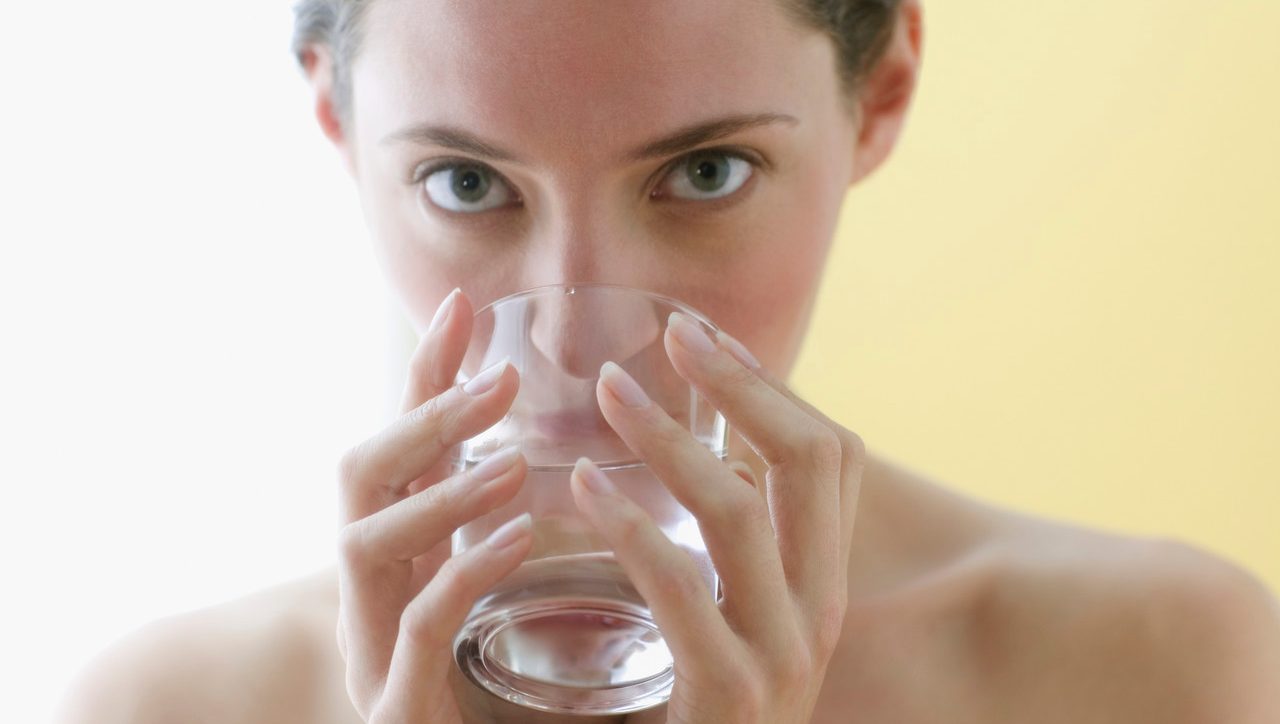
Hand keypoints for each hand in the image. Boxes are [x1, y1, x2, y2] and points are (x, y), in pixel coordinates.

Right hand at [334, 288, 538, 723]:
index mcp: (399, 554)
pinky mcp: (394, 704)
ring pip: (367, 541)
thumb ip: (511, 527)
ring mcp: (370, 644)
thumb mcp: (498, 597)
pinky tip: (518, 537)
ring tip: (512, 462)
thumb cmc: (488, 697)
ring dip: (441, 491)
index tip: (464, 305)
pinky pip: (414, 626)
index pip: (401, 442)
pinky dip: (463, 573)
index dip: (426, 374)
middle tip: (500, 376)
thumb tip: (568, 453)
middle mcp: (371, 589)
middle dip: (425, 416)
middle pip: (362, 472)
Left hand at [569, 311, 865, 723]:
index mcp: (821, 580)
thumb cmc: (701, 708)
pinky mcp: (729, 694)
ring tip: (607, 392)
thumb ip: (727, 546)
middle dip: (740, 383)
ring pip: (741, 510)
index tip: (703, 336)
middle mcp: (820, 609)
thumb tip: (698, 446)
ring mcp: (782, 654)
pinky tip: (586, 486)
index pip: (831, 455)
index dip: (771, 384)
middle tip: (668, 335)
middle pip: (808, 461)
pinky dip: (630, 524)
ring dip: (671, 438)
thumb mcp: (732, 616)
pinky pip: (680, 586)